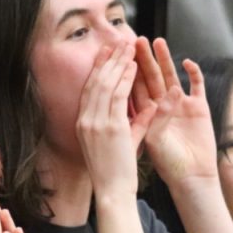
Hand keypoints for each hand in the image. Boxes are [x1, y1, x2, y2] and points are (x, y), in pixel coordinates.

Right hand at [76, 40, 156, 197]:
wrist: (112, 191)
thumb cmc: (116, 171)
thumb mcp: (121, 142)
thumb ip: (135, 123)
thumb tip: (149, 106)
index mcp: (83, 123)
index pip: (89, 89)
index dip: (97, 68)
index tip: (105, 52)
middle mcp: (86, 120)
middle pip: (96, 82)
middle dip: (108, 60)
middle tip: (118, 41)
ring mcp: (96, 123)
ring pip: (105, 85)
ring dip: (117, 64)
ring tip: (127, 47)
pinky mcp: (110, 128)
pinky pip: (117, 97)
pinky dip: (124, 79)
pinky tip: (132, 66)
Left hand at [136, 37, 218, 186]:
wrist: (190, 177)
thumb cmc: (167, 163)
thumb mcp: (152, 140)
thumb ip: (155, 118)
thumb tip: (161, 96)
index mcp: (146, 114)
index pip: (134, 87)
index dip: (126, 71)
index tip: (117, 54)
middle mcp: (163, 106)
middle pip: (150, 77)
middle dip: (143, 59)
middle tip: (135, 39)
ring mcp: (182, 105)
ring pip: (170, 77)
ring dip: (165, 60)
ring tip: (158, 42)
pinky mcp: (200, 107)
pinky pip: (197, 85)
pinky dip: (193, 74)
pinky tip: (187, 62)